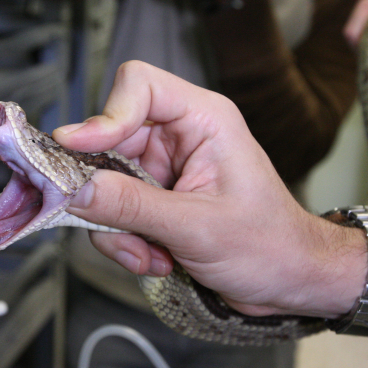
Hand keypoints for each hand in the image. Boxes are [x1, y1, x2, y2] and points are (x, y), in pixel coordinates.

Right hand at [53, 61, 366, 318]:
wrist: (289, 282)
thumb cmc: (271, 245)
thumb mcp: (197, 227)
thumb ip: (132, 207)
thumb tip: (78, 190)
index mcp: (203, 120)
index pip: (138, 86)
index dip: (105, 115)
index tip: (78, 149)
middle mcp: (179, 137)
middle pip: (108, 142)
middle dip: (109, 195)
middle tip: (117, 228)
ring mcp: (163, 169)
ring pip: (104, 183)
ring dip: (118, 228)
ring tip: (149, 255)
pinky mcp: (154, 198)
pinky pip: (113, 210)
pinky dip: (124, 241)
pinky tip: (154, 259)